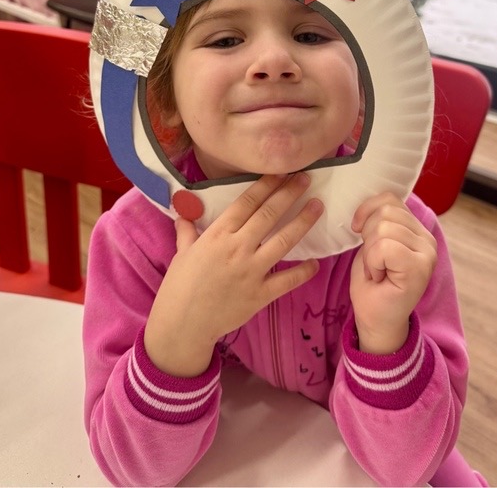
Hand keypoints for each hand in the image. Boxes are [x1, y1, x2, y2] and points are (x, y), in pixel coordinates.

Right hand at [145, 172, 323, 375]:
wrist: (183, 325)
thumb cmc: (179, 287)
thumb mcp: (181, 253)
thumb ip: (188, 231)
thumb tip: (184, 211)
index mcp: (217, 234)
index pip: (247, 202)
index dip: (266, 184)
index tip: (281, 171)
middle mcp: (237, 248)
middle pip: (269, 214)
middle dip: (289, 193)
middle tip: (306, 178)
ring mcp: (251, 271)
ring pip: (284, 241)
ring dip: (303, 222)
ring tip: (317, 206)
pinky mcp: (261, 294)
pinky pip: (288, 280)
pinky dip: (304, 271)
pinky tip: (316, 262)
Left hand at [349, 192, 436, 354]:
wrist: (375, 319)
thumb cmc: (372, 283)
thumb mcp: (372, 242)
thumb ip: (380, 220)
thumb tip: (373, 201)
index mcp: (416, 229)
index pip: (389, 199)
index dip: (367, 213)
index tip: (362, 236)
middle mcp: (427, 239)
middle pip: (385, 212)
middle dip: (367, 237)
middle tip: (374, 262)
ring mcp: (427, 253)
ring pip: (383, 228)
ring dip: (370, 252)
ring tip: (378, 269)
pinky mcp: (420, 267)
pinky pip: (384, 247)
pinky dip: (372, 262)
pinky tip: (380, 276)